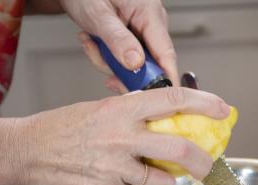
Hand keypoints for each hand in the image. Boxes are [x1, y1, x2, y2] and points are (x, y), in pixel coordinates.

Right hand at [16, 87, 228, 184]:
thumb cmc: (62, 128)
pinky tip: (123, 184)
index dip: (203, 103)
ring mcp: (116, 166)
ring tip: (152, 176)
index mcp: (122, 109)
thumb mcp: (101, 109)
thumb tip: (166, 122)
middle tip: (207, 165)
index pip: (172, 100)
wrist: (28, 153)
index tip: (222, 109)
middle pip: (180, 149)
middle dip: (202, 161)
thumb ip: (133, 116)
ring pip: (163, 182)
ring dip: (165, 183)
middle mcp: (123, 136)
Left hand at [62, 0, 177, 92]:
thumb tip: (136, 63)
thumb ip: (117, 39)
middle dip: (122, 69)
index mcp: (150, 13)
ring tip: (91, 43)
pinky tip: (95, 42)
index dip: (165, 80)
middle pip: (149, 64)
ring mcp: (143, 31)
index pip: (166, 54)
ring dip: (109, 61)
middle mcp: (151, 23)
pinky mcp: (134, 38)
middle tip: (101, 60)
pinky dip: (108, 57)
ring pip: (134, 65)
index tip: (158, 99)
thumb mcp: (97, 14)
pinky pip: (126, 59)